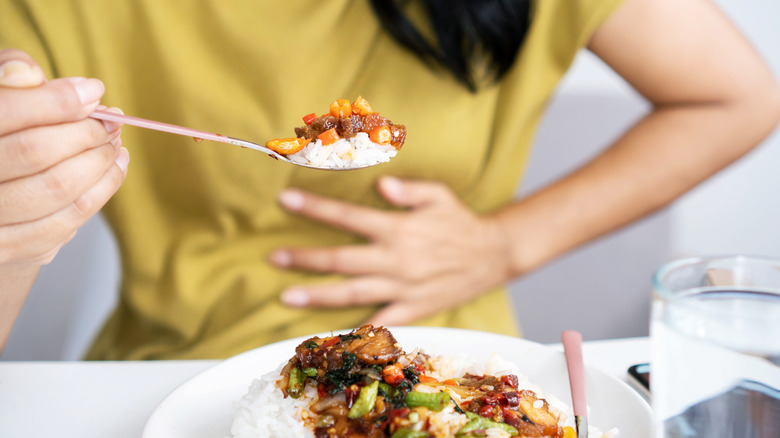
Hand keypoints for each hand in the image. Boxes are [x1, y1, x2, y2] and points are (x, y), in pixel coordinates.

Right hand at [0, 49, 128, 265]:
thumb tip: (31, 74)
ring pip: (58, 188)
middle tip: (111, 119)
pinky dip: (102, 189)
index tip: (94, 91)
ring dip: (100, 161)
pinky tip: (114, 167)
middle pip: (35, 151)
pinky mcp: (9, 249)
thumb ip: (5, 79)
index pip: (5, 113)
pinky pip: (68, 221)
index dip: (55, 100)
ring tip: (114, 141)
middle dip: (85, 131)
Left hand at [270, 176, 513, 325]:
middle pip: (341, 260)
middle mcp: (396, 260)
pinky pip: (380, 322)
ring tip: (286, 296)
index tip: (286, 200)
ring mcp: (403, 288)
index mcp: (398, 229)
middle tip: (273, 258)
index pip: (348, 217)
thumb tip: (379, 184)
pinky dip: (356, 330)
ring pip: (352, 293)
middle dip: (305, 258)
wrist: (493, 256)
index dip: (315, 208)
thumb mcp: (439, 195)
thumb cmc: (460, 221)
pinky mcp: (413, 310)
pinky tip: (330, 333)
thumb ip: (408, 190)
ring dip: (317, 295)